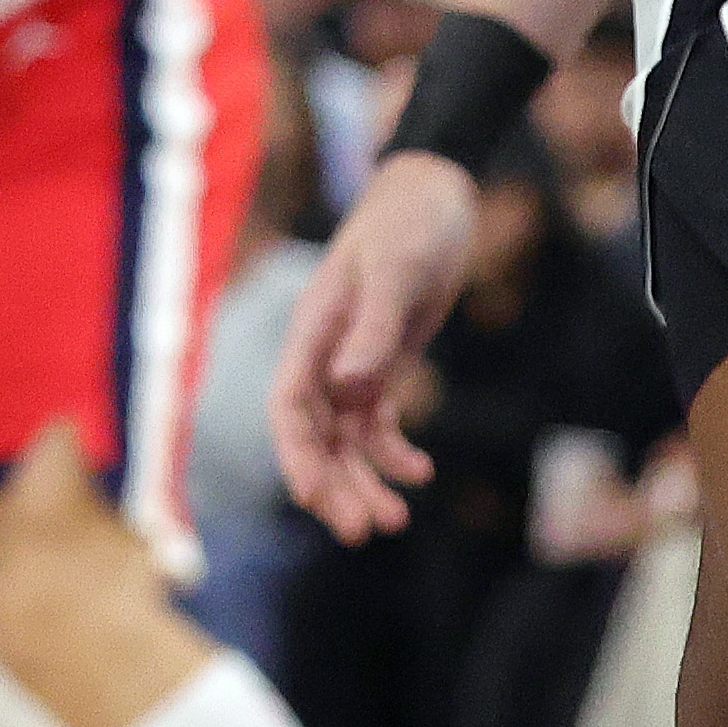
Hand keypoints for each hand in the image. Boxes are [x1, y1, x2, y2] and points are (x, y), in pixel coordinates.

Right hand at [270, 149, 478, 540]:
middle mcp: (325, 353)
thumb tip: (347, 386)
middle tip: (366, 532)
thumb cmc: (411, 223)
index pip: (288, 405)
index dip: (295, 454)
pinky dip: (394, 452)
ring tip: (395, 521)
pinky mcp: (383, 362)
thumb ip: (372, 328)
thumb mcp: (397, 271)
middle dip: (333, 485)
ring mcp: (352, 360)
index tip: (311, 499)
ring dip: (363, 480)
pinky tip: (421, 472)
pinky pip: (377, 422)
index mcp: (313, 330)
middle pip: (313, 434)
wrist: (438, 194)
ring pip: (344, 438)